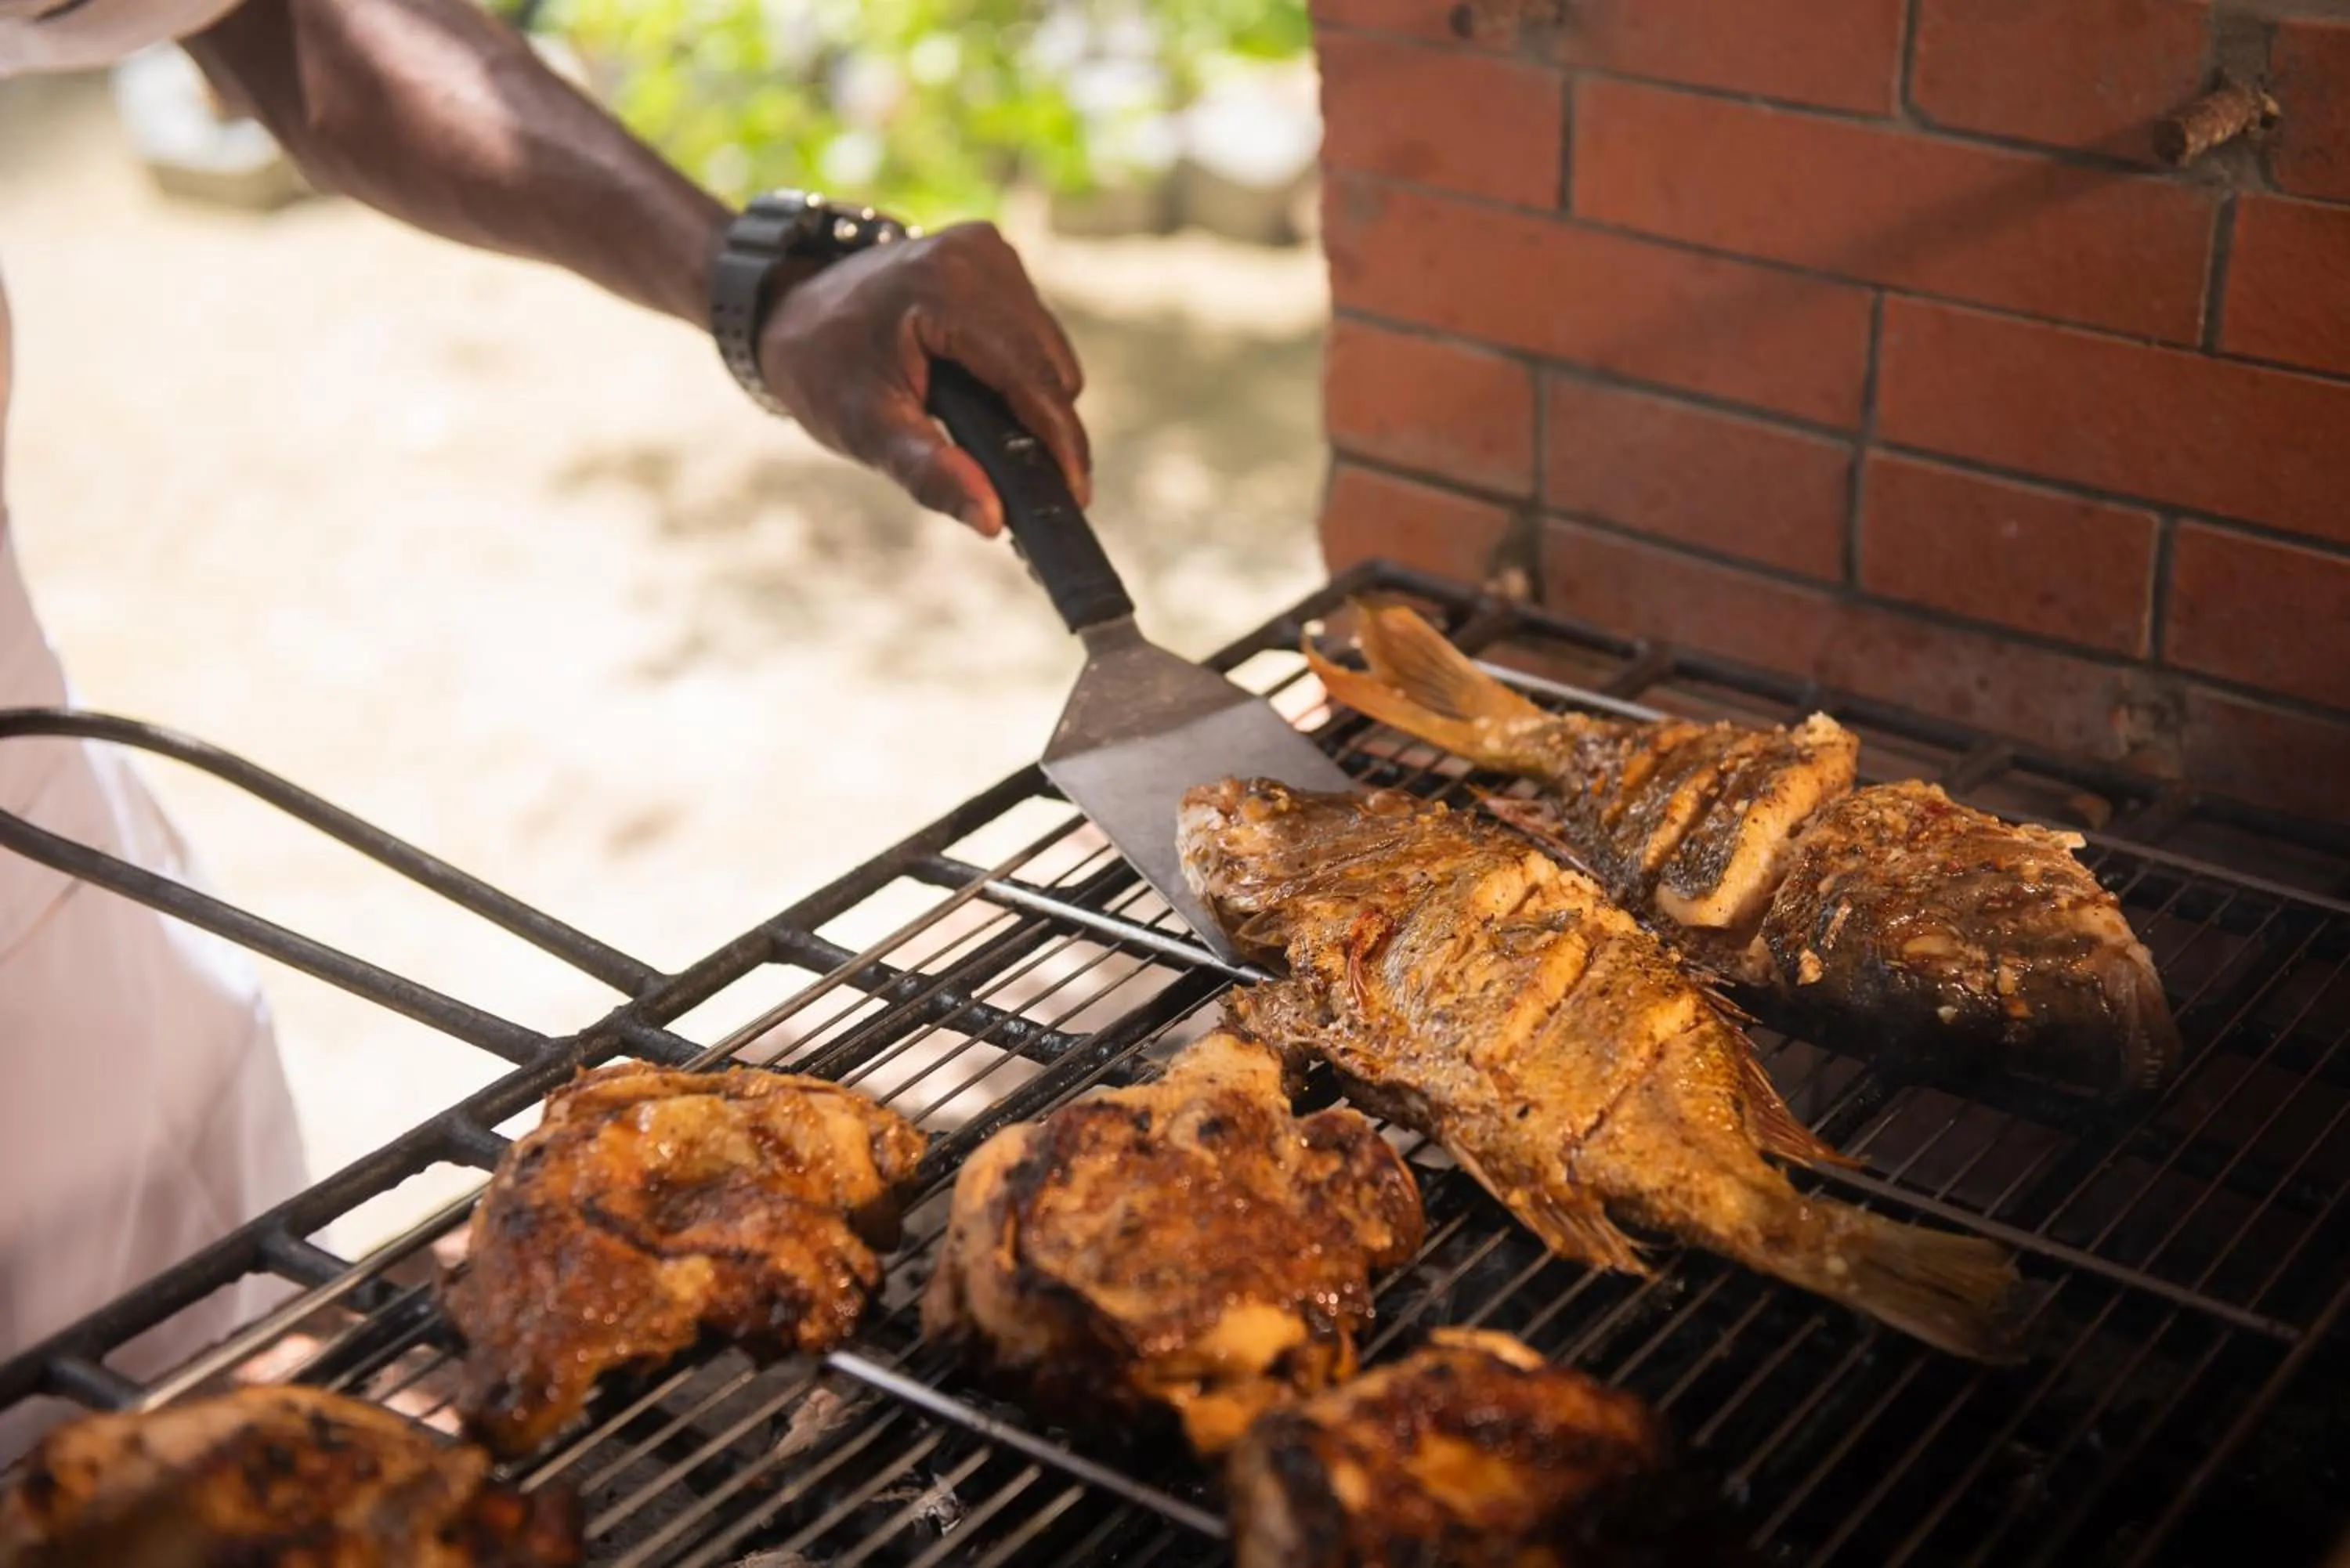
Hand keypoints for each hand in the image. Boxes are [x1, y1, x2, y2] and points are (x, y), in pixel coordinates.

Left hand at [755, 221, 1089, 536]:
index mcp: (948, 289)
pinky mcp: (990, 255)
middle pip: (1051, 364)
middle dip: (1048, 427)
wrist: (787, 308)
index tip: (1075, 497)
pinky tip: (992, 401)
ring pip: (1049, 348)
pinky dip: (1022, 370)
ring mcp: (987, 249)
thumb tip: (992, 518)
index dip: (1060, 443)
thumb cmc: (820, 369)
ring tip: (1009, 446)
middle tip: (1032, 484)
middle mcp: (978, 256)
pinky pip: (1033, 329)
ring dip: (1038, 400)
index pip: (1031, 377)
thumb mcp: (866, 430)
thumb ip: (931, 474)